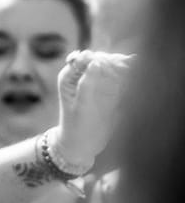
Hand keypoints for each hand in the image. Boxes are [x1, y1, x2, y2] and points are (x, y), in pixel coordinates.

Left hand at [54, 49, 130, 173]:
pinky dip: (127, 74)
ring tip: (133, 72)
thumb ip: (88, 83)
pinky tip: (134, 77)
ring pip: (113, 65)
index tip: (111, 65)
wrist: (81, 145)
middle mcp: (82, 74)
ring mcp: (96, 80)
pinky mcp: (108, 87)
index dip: (100, 58)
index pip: (86, 57)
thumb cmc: (76, 128)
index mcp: (69, 76)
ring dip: (124, 66)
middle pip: (102, 58)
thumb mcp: (81, 106)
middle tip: (127, 68)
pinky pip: (120, 75)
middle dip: (115, 61)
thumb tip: (95, 61)